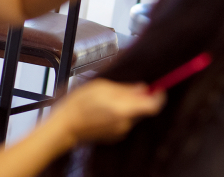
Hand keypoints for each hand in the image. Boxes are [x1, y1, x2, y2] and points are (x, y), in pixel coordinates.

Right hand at [50, 79, 165, 146]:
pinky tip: (107, 108)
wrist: (64, 126)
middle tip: (128, 89)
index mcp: (124, 110)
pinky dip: (121, 113)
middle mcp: (125, 124)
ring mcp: (119, 132)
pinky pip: (124, 121)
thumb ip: (126, 89)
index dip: (159, 96)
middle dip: (140, 98)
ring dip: (129, 105)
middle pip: (144, 110)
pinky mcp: (113, 136)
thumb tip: (143, 88)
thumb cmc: (80, 104)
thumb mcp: (103, 87)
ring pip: (134, 115)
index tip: (158, 88)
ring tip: (111, 97)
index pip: (154, 106)